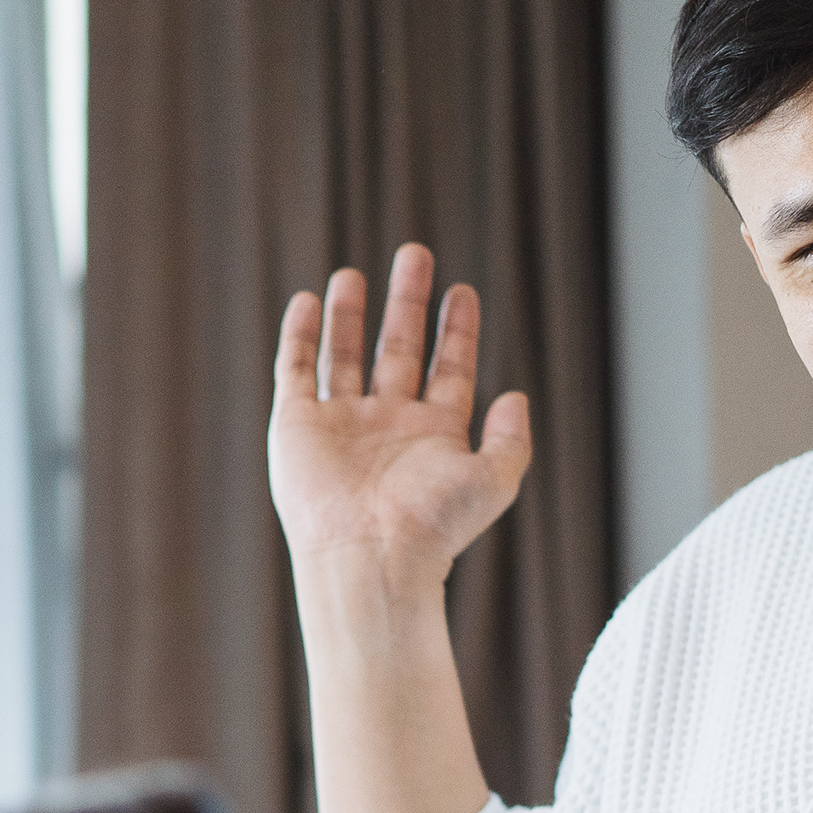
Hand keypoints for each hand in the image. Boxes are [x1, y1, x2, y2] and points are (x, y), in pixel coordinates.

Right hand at [269, 243, 533, 613]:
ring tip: (353, 276)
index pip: (448, 368)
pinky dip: (299, 336)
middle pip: (397, 350)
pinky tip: (306, 302)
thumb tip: (517, 395)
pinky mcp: (298, 427)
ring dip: (350, 316)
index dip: (456, 330)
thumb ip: (512, 439)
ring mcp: (341, 425)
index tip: (461, 291)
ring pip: (345, 356)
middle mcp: (386, 425)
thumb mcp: (494, 480)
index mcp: (433, 434)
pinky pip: (296, 371)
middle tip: (415, 255)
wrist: (370, 556)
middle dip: (407, 304)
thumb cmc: (432, 526)